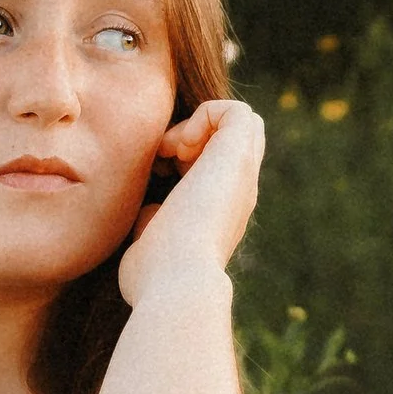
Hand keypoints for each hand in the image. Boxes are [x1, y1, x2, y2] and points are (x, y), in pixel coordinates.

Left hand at [116, 97, 262, 308]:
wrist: (175, 283)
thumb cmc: (155, 276)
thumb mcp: (152, 243)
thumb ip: (155, 221)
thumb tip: (149, 211)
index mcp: (221, 213)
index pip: (216, 166)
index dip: (187, 155)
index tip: (157, 175)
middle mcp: (239, 192)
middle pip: (235, 140)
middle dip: (197, 135)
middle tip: (166, 160)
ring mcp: (243, 175)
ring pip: (239, 123)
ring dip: (200, 125)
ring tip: (172, 151)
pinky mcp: (238, 156)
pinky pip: (232, 110)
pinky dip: (201, 115)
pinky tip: (177, 146)